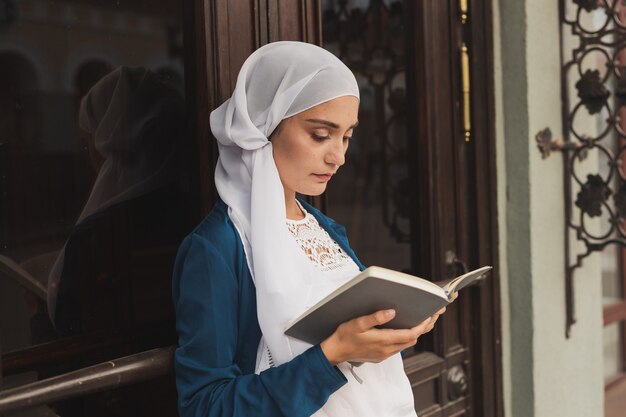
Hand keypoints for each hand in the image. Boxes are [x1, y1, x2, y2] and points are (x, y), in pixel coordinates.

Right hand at [320, 306, 446, 365]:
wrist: (335, 352)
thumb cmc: (344, 336)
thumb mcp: (357, 323)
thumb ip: (375, 317)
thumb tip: (392, 311)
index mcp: (383, 341)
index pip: (410, 334)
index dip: (422, 325)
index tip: (430, 315)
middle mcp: (387, 350)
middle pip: (413, 339)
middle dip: (425, 327)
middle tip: (434, 314)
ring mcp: (384, 354)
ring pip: (407, 344)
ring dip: (417, 332)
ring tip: (424, 319)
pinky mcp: (381, 356)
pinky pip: (399, 347)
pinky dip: (406, 337)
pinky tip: (405, 329)